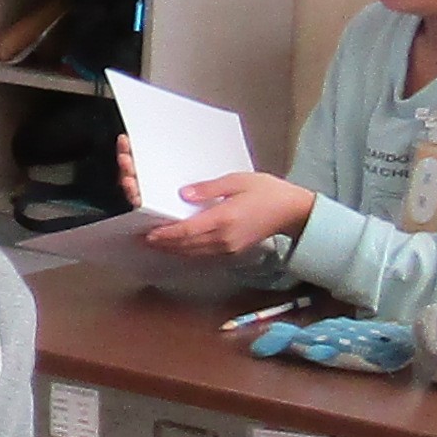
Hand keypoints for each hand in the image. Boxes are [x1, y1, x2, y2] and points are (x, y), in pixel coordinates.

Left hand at [142, 171, 314, 259]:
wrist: (292, 212)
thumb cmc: (267, 192)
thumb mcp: (238, 181)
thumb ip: (209, 188)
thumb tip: (184, 194)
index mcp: (223, 219)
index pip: (187, 231)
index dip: (166, 234)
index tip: (149, 233)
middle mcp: (223, 239)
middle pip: (186, 245)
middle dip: (164, 243)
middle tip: (143, 239)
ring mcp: (228, 249)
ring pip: (193, 253)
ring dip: (174, 249)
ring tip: (156, 243)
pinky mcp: (232, 253)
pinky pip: (204, 254)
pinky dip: (188, 250)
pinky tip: (179, 245)